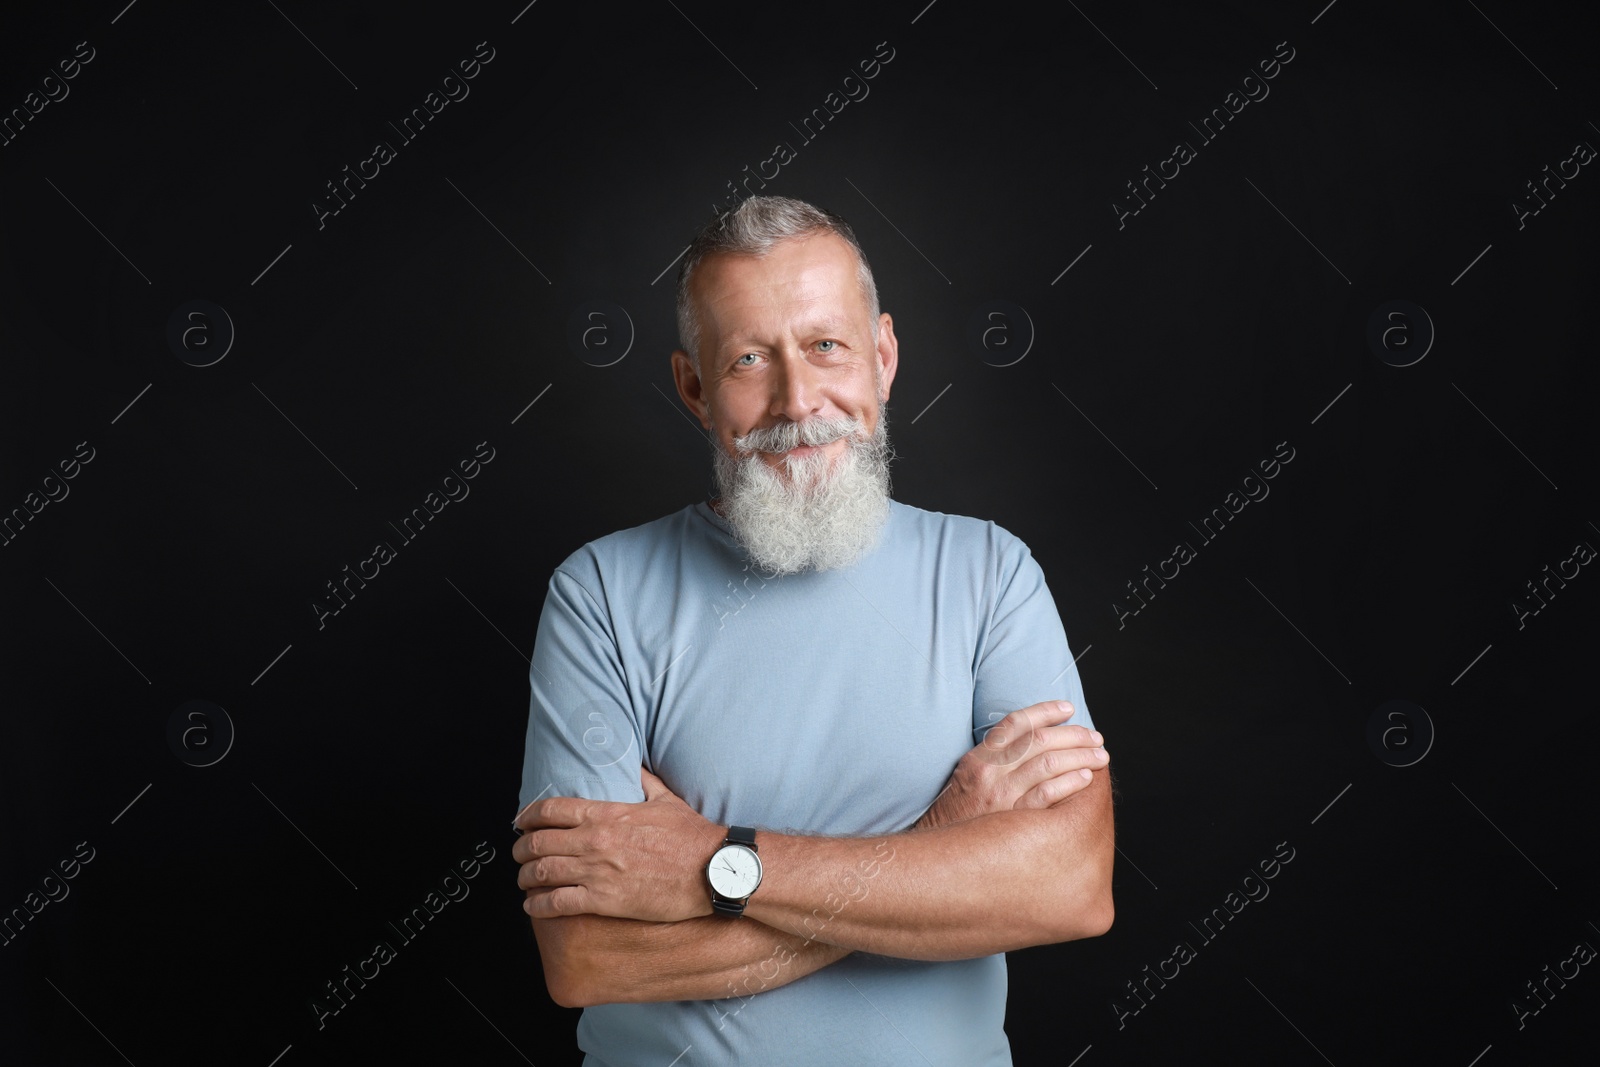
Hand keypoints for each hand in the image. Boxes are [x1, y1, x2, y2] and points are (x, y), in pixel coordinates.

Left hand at [513, 769, 723, 921]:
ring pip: (541, 873)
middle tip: (517, 853)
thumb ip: (645, 781)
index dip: (528, 816)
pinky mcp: (604, 901)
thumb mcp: (666, 800)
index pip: (550, 810)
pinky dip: (538, 906)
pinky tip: (533, 907)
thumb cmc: (692, 836)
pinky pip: (557, 904)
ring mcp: (597, 872)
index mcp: (606, 814)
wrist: (711, 869)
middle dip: (520, 849)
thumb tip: (636, 767)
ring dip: (525, 877)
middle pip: (538, 842)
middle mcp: (595, 841)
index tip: (521, 822)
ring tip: (523, 881)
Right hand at [913, 700, 1106, 830]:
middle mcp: (990, 772)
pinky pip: (1048, 794)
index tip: (1068, 709)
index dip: (1045, 711)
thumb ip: (994, 759)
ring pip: (1049, 763)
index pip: (1016, 722)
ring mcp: (1001, 796)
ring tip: (1100, 756)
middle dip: (1073, 735)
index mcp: (979, 758)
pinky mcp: (1013, 820)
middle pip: (1039, 740)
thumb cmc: (958, 816)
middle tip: (1095, 737)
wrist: (940, 855)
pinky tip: (1086, 778)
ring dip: (1080, 756)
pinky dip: (1070, 782)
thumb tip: (1033, 742)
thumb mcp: (966, 778)